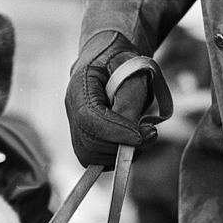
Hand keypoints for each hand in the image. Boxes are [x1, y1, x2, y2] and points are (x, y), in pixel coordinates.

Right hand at [65, 32, 155, 167]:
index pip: (88, 118)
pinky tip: (130, 141)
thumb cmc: (122, 61)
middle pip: (89, 143)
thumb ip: (130, 98)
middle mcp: (72, 110)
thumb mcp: (132, 69)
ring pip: (92, 157)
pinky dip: (117, 157)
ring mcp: (75, 128)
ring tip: (143, 136)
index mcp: (79, 86)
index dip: (113, 132)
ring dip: (121, 153)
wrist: (110, 61)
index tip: (139, 137)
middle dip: (121, 145)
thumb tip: (131, 133)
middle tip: (150, 134)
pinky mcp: (84, 142)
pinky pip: (97, 161)